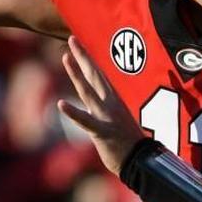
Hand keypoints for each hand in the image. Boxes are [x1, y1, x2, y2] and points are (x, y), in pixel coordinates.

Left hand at [57, 36, 144, 174]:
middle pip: (94, 76)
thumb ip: (105, 109)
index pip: (99, 76)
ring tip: (65, 58)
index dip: (87, 60)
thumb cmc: (128, 143)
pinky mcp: (102, 132)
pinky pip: (86, 121)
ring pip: (88, 91)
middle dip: (83, 57)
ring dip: (76, 74)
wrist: (141, 162)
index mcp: (114, 101)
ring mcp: (107, 117)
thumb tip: (95, 101)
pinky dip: (73, 112)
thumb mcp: (117, 121)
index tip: (77, 44)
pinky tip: (60, 104)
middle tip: (72, 39)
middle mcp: (110, 104)